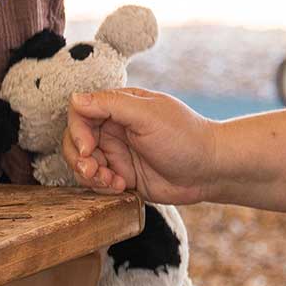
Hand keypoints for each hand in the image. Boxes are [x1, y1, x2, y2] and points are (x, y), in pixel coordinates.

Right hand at [64, 88, 218, 204]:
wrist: (211, 170)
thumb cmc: (185, 136)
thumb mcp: (147, 115)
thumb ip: (110, 105)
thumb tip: (75, 98)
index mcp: (119, 107)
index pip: (80, 113)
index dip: (77, 131)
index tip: (88, 148)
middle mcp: (115, 129)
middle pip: (76, 140)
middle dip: (79, 158)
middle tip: (94, 170)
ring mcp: (118, 154)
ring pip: (83, 164)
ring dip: (90, 175)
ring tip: (112, 182)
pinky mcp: (123, 177)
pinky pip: (98, 183)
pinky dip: (102, 187)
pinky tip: (122, 188)